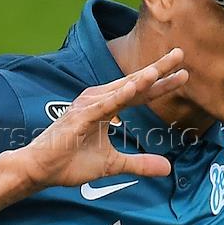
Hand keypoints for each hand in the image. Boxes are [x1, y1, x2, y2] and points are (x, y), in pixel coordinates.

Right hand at [13, 47, 187, 188]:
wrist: (40, 170)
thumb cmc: (70, 162)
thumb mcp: (113, 164)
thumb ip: (140, 163)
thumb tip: (167, 169)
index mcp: (106, 107)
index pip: (139, 94)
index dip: (161, 84)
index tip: (183, 74)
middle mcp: (97, 101)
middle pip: (134, 84)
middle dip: (158, 69)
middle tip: (180, 53)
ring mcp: (88, 107)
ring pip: (120, 90)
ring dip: (140, 78)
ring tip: (160, 69)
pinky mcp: (79, 117)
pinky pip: (104, 105)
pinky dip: (120, 95)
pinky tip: (136, 86)